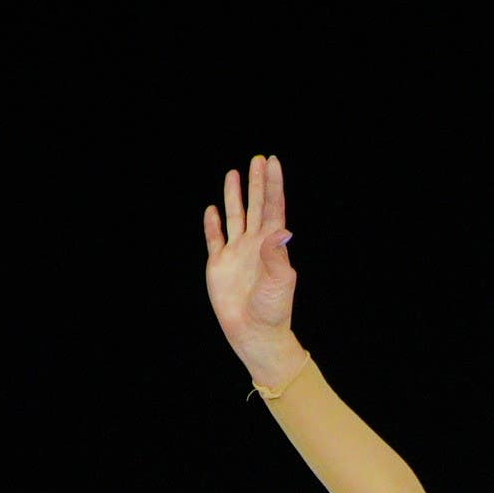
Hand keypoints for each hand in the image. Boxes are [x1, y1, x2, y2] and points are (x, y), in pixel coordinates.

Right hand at [200, 153, 305, 389]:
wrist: (254, 333)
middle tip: (257, 159)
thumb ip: (277, 255)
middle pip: (255, 206)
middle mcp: (254, 244)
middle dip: (256, 183)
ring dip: (234, 196)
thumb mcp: (280, 282)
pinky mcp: (218, 265)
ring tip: (233, 174)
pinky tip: (212, 210)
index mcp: (271, 245)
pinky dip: (212, 224)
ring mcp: (236, 253)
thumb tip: (281, 230)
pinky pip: (214, 239)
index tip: (273, 163)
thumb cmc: (272, 310)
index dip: (273, 186)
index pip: (272, 208)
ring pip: (235, 217)